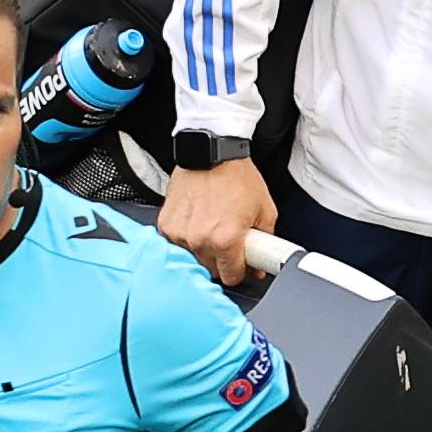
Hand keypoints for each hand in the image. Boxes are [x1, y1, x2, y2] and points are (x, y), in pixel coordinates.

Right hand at [161, 157, 278, 285]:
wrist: (211, 154)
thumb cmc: (236, 177)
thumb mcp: (265, 210)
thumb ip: (265, 241)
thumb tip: (261, 263)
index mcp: (226, 240)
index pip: (230, 277)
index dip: (239, 272)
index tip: (241, 266)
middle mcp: (200, 240)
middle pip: (211, 270)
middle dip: (223, 260)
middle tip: (231, 241)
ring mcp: (179, 233)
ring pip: (193, 258)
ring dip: (204, 249)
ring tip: (214, 227)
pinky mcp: (166, 225)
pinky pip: (177, 243)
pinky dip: (188, 237)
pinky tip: (199, 222)